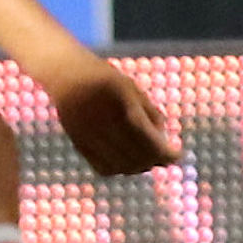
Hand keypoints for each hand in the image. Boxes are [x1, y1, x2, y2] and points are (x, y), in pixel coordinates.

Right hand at [43, 51, 181, 175]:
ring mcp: (88, 134)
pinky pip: (103, 167)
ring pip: (121, 166)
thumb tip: (164, 145)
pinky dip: (119, 169)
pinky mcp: (78, 142)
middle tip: (163, 157)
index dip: (166, 152)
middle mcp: (103, 120)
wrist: (65, 73)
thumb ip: (150, 113)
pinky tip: (126, 161)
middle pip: (136, 155)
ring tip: (146, 159)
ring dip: (138, 167)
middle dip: (155, 160)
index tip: (177, 155)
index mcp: (121, 102)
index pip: (149, 139)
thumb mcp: (132, 87)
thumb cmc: (104, 77)